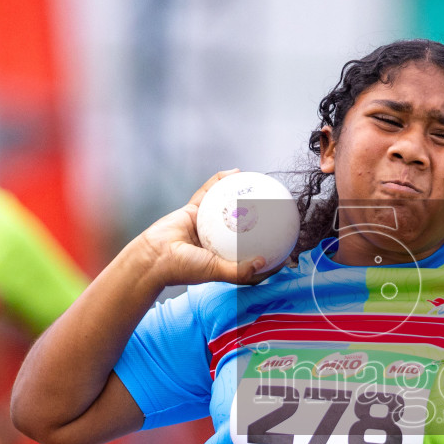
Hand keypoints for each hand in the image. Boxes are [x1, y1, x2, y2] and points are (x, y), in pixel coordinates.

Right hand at [139, 170, 275, 286]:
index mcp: (226, 258)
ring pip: (230, 206)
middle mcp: (219, 241)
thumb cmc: (184, 268)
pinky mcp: (194, 209)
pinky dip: (220, 181)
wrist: (154, 256)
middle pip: (246, 227)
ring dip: (245, 194)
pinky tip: (235, 172)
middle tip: (281, 209)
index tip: (289, 247)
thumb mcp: (216, 271)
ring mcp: (207, 224)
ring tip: (261, 183)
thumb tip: (265, 262)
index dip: (272, 251)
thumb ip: (239, 270)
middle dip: (263, 218)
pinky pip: (210, 192)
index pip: (254, 254)